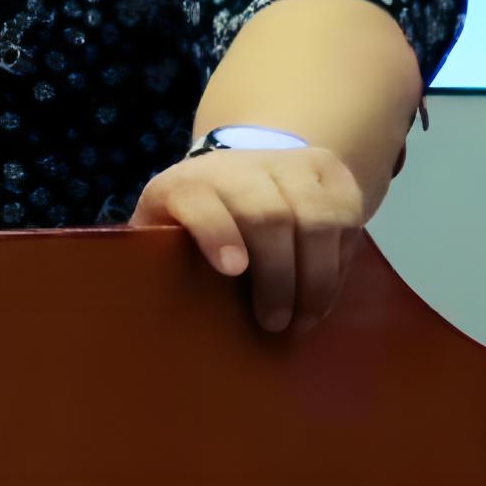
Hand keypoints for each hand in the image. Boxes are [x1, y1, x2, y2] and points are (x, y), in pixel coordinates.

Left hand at [130, 144, 367, 333]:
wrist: (240, 165)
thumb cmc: (192, 221)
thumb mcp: (162, 233)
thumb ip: (153, 260)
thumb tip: (138, 306)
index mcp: (186, 184)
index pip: (199, 199)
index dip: (216, 231)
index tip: (232, 270)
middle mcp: (238, 164)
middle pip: (268, 215)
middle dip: (277, 277)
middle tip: (274, 324)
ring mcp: (287, 162)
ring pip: (316, 217)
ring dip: (317, 276)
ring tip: (305, 317)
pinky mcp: (327, 169)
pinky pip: (348, 215)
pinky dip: (341, 259)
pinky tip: (325, 289)